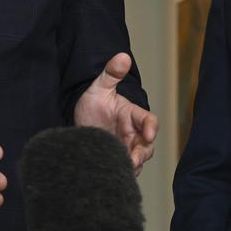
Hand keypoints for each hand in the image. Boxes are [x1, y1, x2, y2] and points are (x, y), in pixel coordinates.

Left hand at [73, 52, 157, 173]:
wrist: (79, 121)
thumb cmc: (94, 102)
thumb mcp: (99, 87)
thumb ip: (111, 73)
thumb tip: (123, 55)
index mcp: (132, 115)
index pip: (149, 120)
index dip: (151, 127)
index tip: (148, 134)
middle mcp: (132, 134)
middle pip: (147, 146)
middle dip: (143, 153)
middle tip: (134, 159)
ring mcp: (125, 148)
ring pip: (137, 160)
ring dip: (134, 165)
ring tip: (125, 169)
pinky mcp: (116, 160)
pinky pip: (123, 169)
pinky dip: (122, 172)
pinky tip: (113, 175)